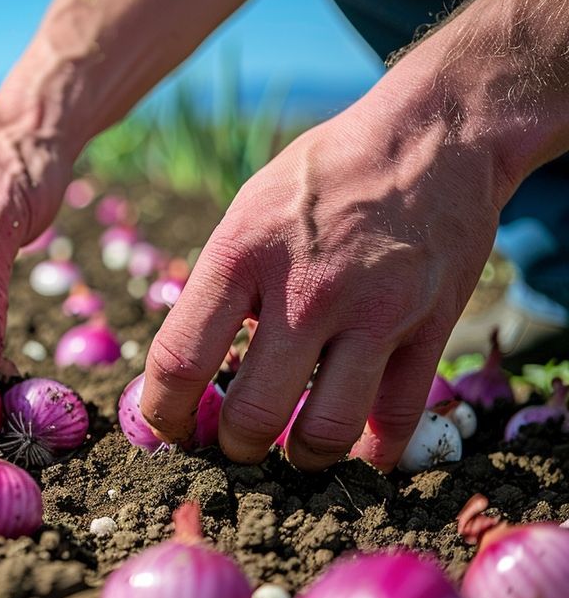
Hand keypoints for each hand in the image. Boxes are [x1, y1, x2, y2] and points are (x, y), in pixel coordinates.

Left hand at [140, 106, 499, 470]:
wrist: (432, 139)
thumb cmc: (322, 179)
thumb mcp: (247, 214)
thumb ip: (217, 289)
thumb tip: (182, 374)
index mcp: (243, 253)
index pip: (180, 360)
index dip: (164, 414)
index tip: (169, 429)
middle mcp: (307, 288)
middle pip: (253, 413)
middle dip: (234, 447)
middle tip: (234, 445)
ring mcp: (375, 312)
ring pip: (327, 431)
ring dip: (300, 458)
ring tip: (291, 451)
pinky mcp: (431, 327)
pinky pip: (396, 421)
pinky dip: (372, 451)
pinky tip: (355, 447)